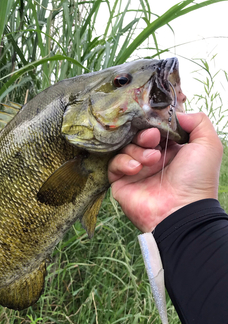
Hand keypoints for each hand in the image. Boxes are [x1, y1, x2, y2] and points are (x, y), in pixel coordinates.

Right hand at [108, 113, 222, 231]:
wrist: (181, 210)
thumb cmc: (197, 179)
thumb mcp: (208, 144)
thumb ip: (198, 121)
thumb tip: (177, 114)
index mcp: (172, 151)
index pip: (156, 129)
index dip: (155, 124)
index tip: (158, 125)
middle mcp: (153, 160)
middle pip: (138, 136)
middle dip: (144, 134)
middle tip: (152, 139)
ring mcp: (136, 171)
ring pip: (126, 148)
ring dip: (137, 150)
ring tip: (151, 160)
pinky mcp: (121, 182)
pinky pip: (114, 164)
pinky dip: (123, 162)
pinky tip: (136, 169)